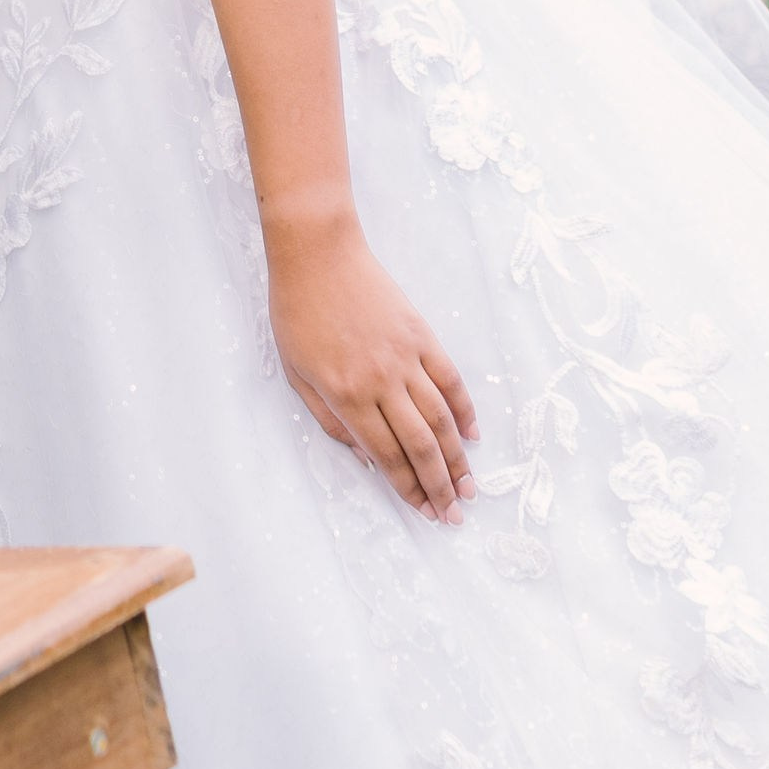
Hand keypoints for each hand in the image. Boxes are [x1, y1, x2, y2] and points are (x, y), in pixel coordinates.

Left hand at [265, 213, 475, 523]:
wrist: (317, 253)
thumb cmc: (297, 312)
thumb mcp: (296, 373)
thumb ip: (330, 420)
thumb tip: (366, 458)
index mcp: (346, 395)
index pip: (386, 456)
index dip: (408, 489)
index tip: (424, 512)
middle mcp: (381, 382)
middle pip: (421, 445)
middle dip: (440, 487)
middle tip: (456, 515)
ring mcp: (406, 357)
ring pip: (441, 418)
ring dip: (458, 458)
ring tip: (470, 487)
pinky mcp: (421, 334)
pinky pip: (450, 379)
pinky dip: (464, 409)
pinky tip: (472, 434)